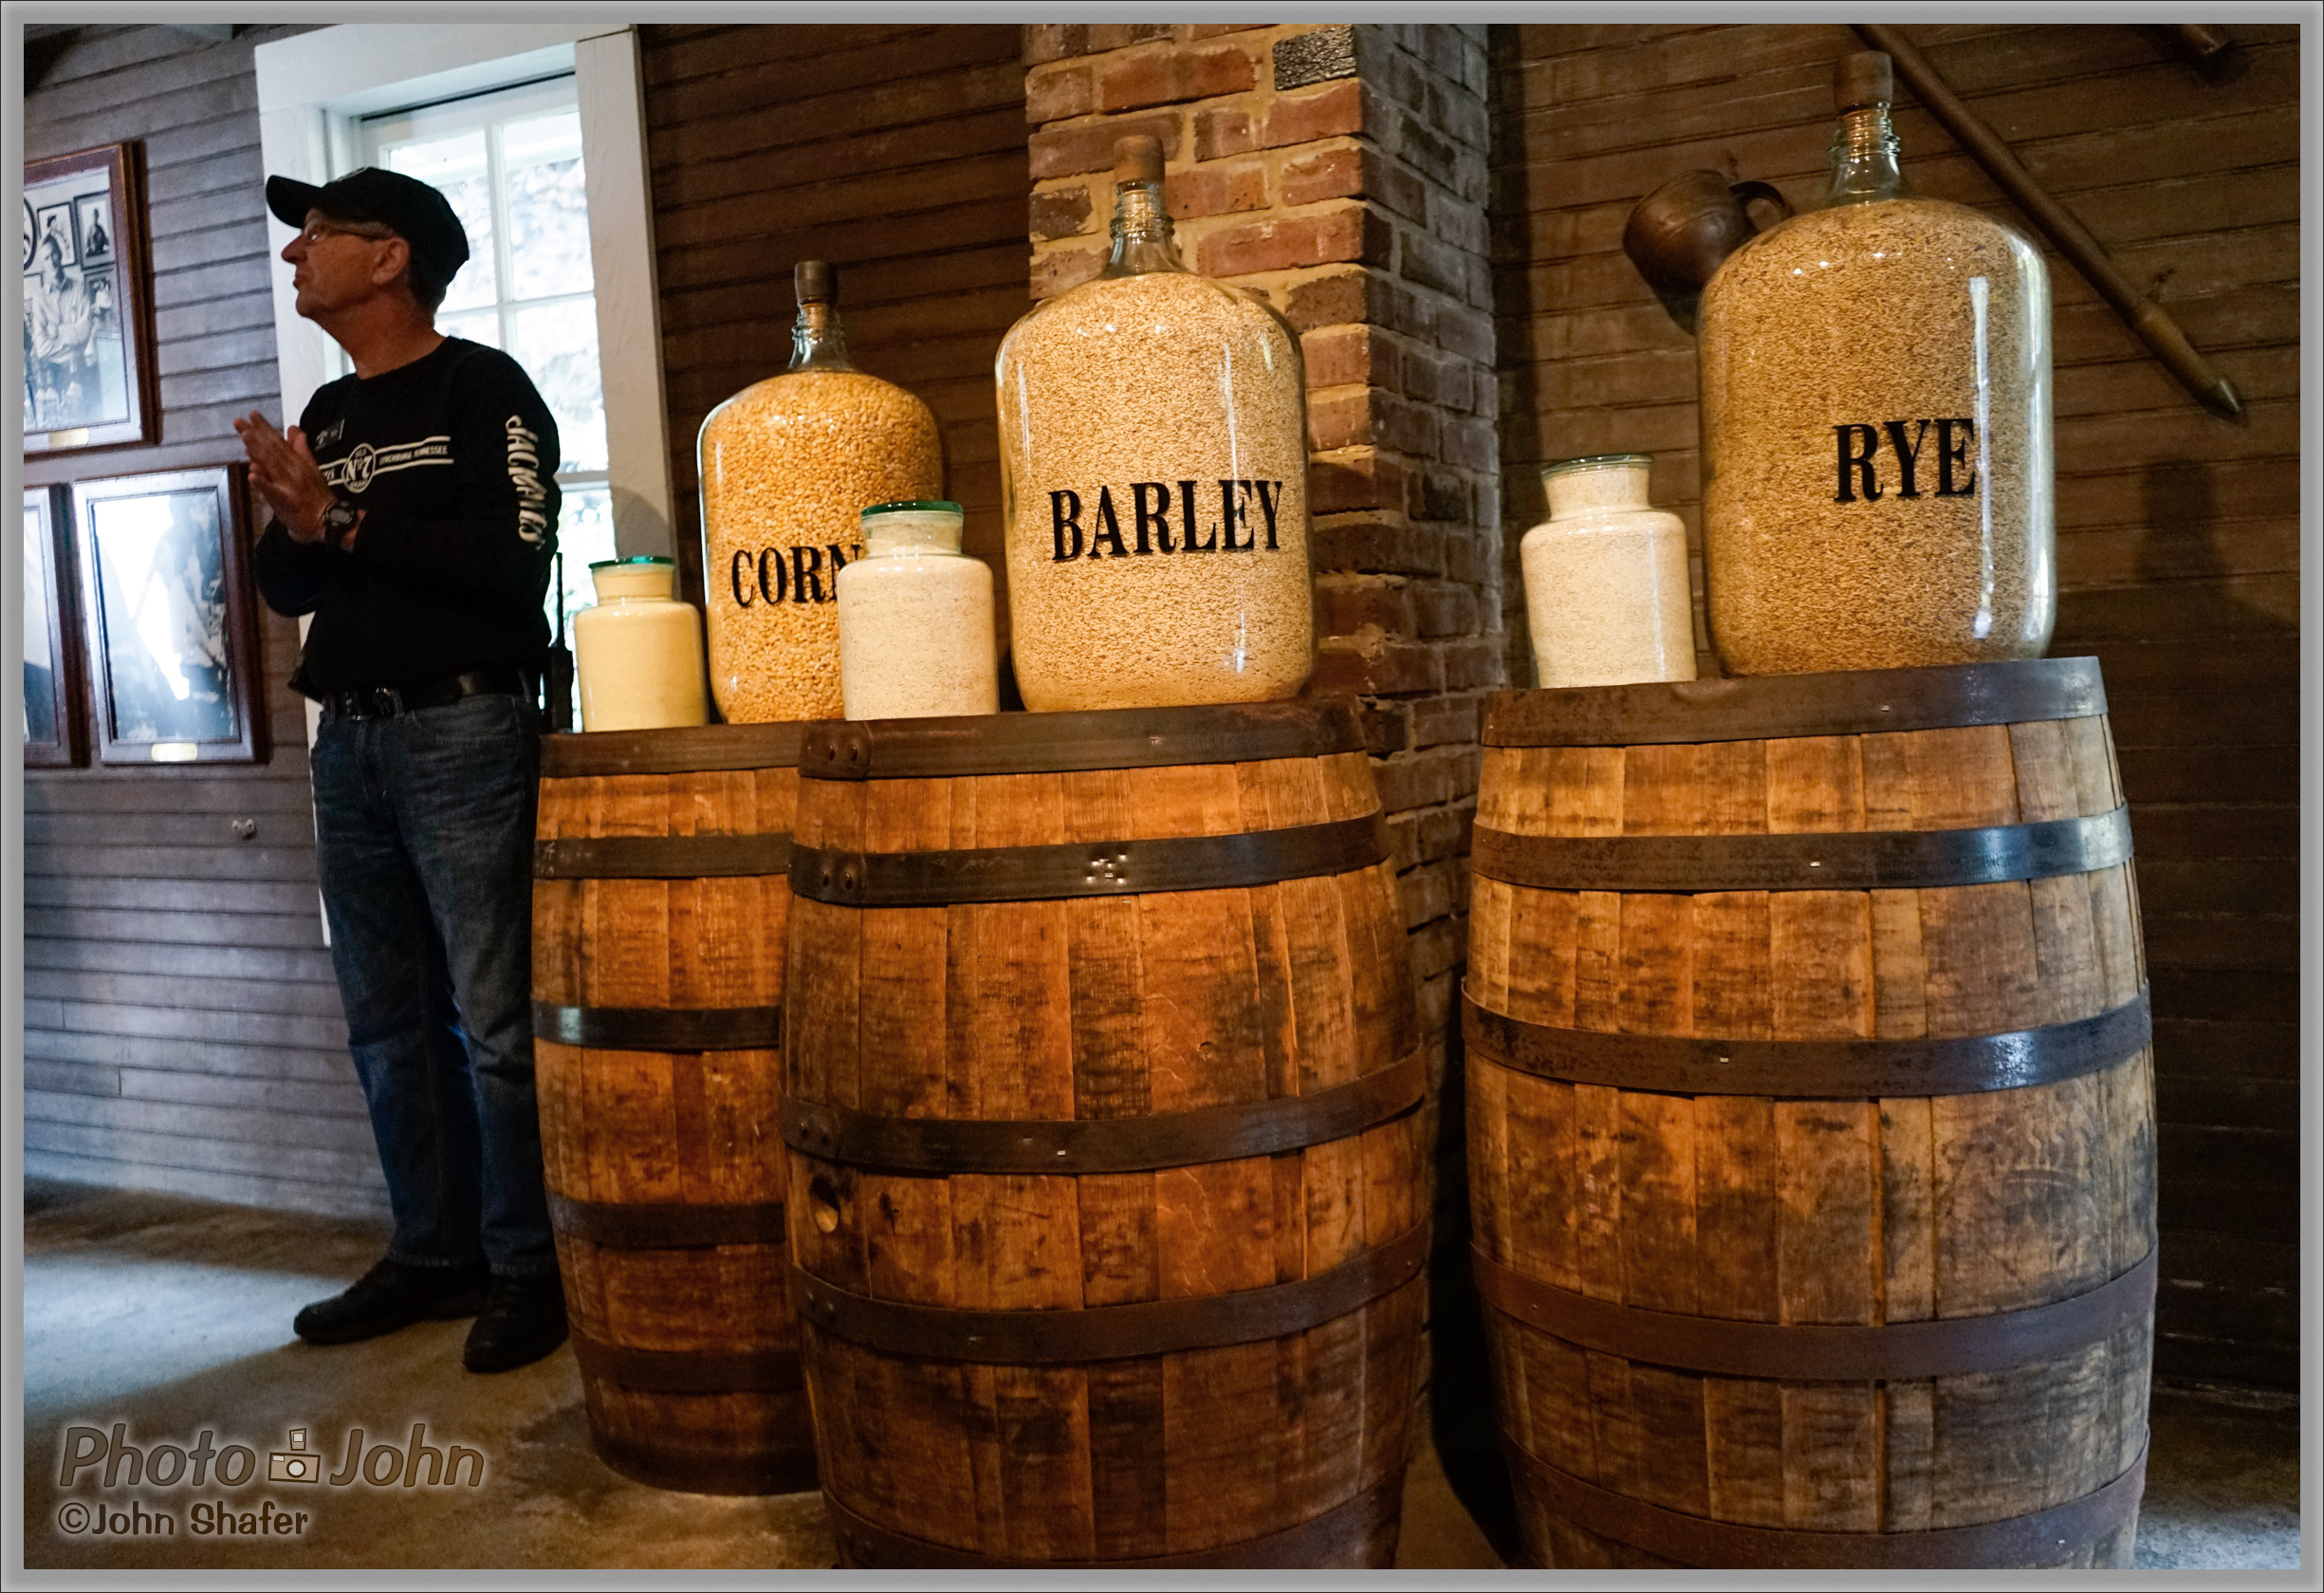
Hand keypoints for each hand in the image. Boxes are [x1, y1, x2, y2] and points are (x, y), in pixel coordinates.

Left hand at [234, 410, 336, 541]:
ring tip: (245, 437)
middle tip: (238, 421)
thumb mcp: (312, 469)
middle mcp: (292, 470)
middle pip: (271, 450)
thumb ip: (301, 449)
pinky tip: (252, 476)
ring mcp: (288, 485)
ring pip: (271, 465)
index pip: (278, 442)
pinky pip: (272, 491)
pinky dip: (263, 483)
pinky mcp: (285, 501)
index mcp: (297, 462)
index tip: (252, 414)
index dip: (265, 428)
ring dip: (258, 451)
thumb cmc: (318, 495)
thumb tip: (294, 429)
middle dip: (255, 434)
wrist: (328, 519)